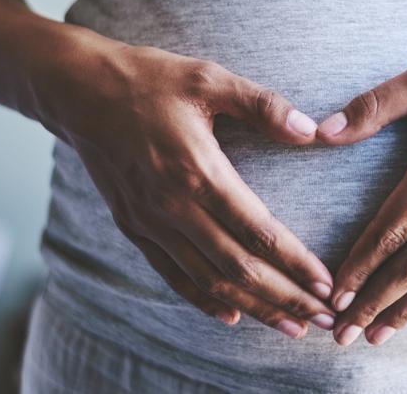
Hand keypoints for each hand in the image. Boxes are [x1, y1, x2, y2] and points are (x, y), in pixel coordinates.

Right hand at [35, 32, 335, 337]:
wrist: (80, 92)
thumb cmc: (148, 81)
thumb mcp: (209, 78)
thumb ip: (263, 105)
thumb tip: (310, 131)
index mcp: (197, 169)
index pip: (258, 230)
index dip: (296, 262)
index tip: (326, 284)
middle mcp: (173, 205)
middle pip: (238, 267)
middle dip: (285, 297)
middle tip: (322, 318)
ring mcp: (150, 221)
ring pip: (209, 280)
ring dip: (253, 306)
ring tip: (289, 326)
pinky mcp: (134, 226)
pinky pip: (173, 274)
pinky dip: (203, 299)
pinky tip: (232, 314)